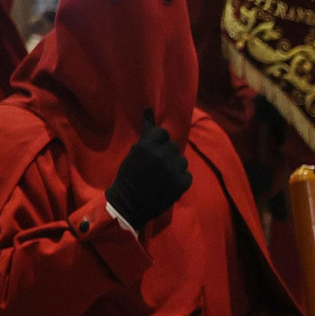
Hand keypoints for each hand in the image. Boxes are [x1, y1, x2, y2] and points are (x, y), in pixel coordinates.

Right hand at [105, 111, 192, 228]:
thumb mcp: (133, 153)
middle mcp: (163, 155)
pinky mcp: (183, 182)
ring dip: (174, 166)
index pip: (163, 132)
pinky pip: (186, 174)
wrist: (130, 205)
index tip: (154, 150)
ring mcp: (175, 169)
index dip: (159, 141)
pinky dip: (180, 179)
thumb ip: (146, 135)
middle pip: (173, 146)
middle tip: (157, 166)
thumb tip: (150, 110)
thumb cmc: (128, 177)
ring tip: (164, 177)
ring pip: (181, 160)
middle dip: (166, 154)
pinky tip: (169, 185)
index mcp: (148, 146)